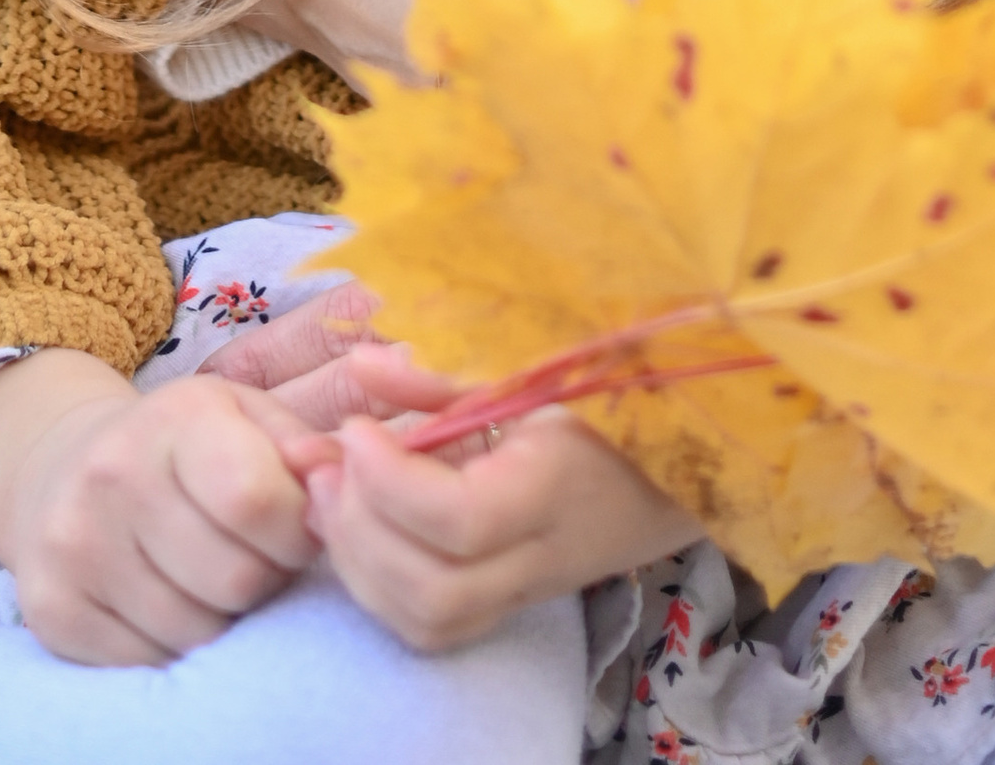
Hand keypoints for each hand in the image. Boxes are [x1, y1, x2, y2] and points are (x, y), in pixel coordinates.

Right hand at [0, 291, 380, 664]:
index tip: (296, 528)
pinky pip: (147, 662)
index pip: (256, 500)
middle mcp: (113, 475)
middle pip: (234, 579)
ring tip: (210, 573)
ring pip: (195, 631)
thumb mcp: (244, 417)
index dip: (296, 530)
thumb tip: (340, 478)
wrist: (63, 466)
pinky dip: (173, 644)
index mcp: (175, 417)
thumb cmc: (183, 445)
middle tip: (252, 555)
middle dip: (264, 577)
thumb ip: (301, 447)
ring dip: (222, 616)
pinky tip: (168, 597)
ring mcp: (76, 545)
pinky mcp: (53, 609)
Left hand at [299, 403, 695, 650]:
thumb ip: (440, 384)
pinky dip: (378, 589)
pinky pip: (431, 629)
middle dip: (359, 530)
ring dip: (358, 565)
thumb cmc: (602, 405)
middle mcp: (536, 556)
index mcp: (550, 487)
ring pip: (426, 624)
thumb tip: (358, 364)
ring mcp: (522, 593)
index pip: (460, 520)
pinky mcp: (505, 608)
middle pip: (433, 592)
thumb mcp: (527, 378)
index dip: (390, 480)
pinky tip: (357, 530)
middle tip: (326, 464)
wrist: (669, 472)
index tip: (356, 428)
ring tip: (330, 495)